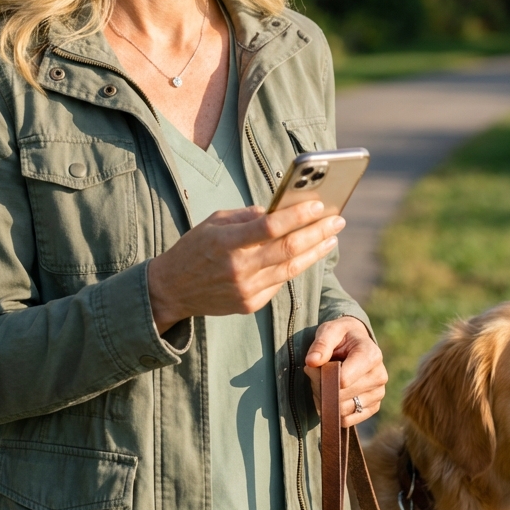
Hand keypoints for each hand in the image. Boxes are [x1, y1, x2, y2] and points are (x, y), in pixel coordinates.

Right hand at [147, 201, 344, 333]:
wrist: (172, 290)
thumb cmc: (194, 248)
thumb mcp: (214, 222)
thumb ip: (246, 215)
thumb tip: (279, 211)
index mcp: (226, 242)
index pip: (270, 227)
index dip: (298, 215)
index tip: (319, 205)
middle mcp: (238, 268)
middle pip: (288, 249)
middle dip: (318, 232)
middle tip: (337, 220)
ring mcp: (246, 290)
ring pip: (291, 268)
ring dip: (316, 251)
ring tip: (332, 237)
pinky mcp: (250, 304)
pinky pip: (280, 283)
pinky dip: (296, 266)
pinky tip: (310, 254)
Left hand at [304, 317, 386, 427]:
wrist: (354, 343)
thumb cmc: (341, 336)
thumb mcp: (329, 331)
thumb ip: (321, 344)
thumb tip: (312, 361)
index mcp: (371, 354)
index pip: (344, 379)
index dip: (324, 377)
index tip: (315, 364)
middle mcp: (379, 375)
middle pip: (341, 396)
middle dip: (322, 387)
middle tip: (316, 374)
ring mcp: (378, 393)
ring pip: (343, 410)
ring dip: (326, 400)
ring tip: (324, 383)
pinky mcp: (373, 407)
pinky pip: (347, 420)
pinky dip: (334, 412)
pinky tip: (332, 396)